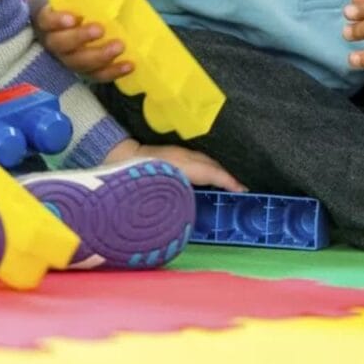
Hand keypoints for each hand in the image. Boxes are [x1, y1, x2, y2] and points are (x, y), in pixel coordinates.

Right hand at [34, 0, 136, 81]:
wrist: (75, 22)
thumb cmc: (79, 5)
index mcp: (50, 19)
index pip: (46, 20)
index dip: (57, 20)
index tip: (74, 17)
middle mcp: (54, 41)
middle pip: (61, 44)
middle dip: (80, 38)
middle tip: (101, 29)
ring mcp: (67, 58)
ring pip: (77, 63)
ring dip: (99, 57)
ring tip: (120, 47)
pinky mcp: (83, 70)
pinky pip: (95, 75)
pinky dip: (112, 72)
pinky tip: (129, 65)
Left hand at [106, 138, 244, 191]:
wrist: (120, 156)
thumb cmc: (139, 177)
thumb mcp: (161, 190)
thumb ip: (178, 199)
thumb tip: (191, 212)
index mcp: (184, 164)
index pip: (213, 172)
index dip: (229, 181)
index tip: (243, 190)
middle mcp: (186, 156)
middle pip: (213, 165)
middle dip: (229, 177)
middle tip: (242, 191)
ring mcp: (181, 152)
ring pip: (207, 162)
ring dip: (219, 173)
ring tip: (230, 186)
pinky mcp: (176, 153)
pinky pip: (199, 161)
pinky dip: (209, 170)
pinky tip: (209, 179)